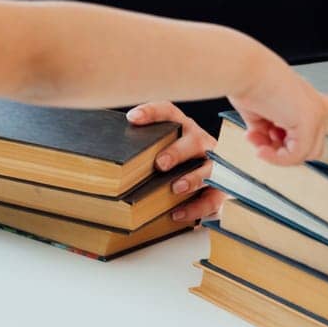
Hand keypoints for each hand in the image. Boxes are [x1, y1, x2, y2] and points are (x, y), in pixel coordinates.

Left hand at [125, 101, 223, 223]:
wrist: (212, 177)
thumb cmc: (176, 160)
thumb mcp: (161, 147)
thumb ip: (143, 148)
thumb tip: (106, 160)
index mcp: (183, 127)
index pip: (169, 112)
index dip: (151, 113)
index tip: (132, 118)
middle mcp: (201, 142)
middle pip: (193, 141)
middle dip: (177, 152)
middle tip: (159, 163)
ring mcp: (214, 165)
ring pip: (209, 169)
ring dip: (192, 179)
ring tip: (176, 188)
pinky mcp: (221, 189)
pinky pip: (213, 199)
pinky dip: (195, 208)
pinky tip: (177, 214)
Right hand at [229, 49, 327, 164]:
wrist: (246, 71)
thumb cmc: (248, 82)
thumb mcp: (258, 111)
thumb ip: (266, 131)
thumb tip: (265, 147)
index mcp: (303, 97)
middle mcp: (313, 105)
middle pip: (311, 144)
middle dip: (284, 149)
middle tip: (263, 144)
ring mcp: (314, 115)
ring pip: (304, 153)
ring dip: (277, 155)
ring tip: (259, 147)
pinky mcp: (308, 124)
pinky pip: (295, 155)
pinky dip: (276, 158)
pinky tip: (261, 149)